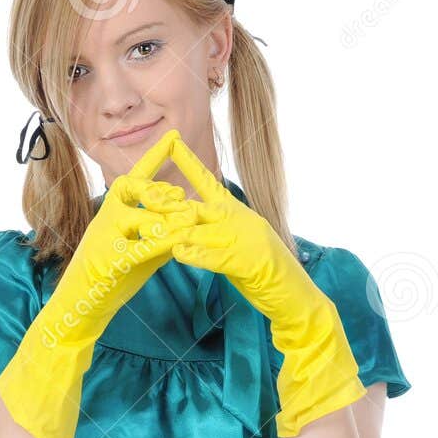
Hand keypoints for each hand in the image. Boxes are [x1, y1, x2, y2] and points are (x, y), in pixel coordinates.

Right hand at [0, 128, 189, 437]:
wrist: (82, 307)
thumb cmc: (111, 278)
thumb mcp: (141, 252)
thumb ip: (162, 234)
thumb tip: (188, 222)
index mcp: (114, 210)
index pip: (137, 176)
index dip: (155, 156)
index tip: (174, 136)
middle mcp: (105, 215)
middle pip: (134, 187)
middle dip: (162, 192)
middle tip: (185, 199)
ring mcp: (103, 235)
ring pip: (140, 216)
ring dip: (167, 218)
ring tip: (189, 221)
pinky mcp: (106, 259)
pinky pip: (137, 246)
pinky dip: (160, 243)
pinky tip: (177, 244)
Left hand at [164, 135, 365, 436]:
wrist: (294, 295)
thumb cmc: (265, 273)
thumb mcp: (238, 245)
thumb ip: (216, 233)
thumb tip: (188, 229)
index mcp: (238, 212)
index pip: (209, 182)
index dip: (190, 163)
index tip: (171, 142)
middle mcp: (240, 220)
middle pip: (195, 206)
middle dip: (167, 203)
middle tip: (142, 197)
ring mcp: (244, 239)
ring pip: (200, 230)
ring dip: (173, 232)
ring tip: (149, 232)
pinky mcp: (247, 261)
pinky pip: (215, 255)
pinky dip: (196, 255)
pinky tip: (179, 255)